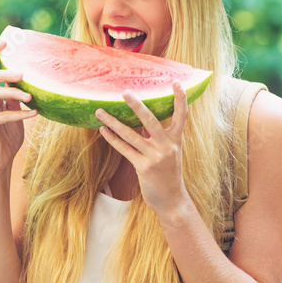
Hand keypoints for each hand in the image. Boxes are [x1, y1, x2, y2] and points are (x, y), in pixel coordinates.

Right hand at [0, 41, 36, 175]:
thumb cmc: (7, 137)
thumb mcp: (14, 113)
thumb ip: (16, 98)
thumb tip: (28, 81)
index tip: (5, 42)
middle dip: (5, 72)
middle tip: (22, 73)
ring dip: (13, 92)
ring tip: (30, 96)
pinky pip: (2, 115)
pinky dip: (20, 113)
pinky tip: (34, 114)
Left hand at [95, 80, 188, 213]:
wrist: (172, 200)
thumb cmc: (169, 175)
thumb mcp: (170, 153)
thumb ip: (159, 138)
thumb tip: (143, 122)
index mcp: (175, 140)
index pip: (181, 115)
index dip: (180, 98)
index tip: (176, 82)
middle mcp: (166, 146)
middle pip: (151, 120)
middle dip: (137, 105)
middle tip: (125, 92)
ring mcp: (155, 157)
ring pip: (131, 134)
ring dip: (113, 122)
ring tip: (100, 111)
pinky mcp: (143, 167)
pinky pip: (124, 149)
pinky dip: (112, 139)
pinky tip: (102, 130)